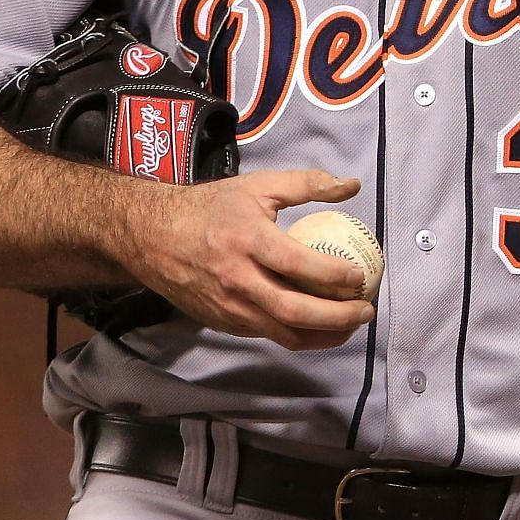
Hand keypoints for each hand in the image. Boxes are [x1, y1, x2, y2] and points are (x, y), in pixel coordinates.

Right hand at [127, 169, 375, 350]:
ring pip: (286, 334)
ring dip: (325, 335)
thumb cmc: (210, 208)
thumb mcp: (257, 185)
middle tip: (366, 309)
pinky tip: (319, 326)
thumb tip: (351, 186)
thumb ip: (306, 184)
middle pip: (296, 312)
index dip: (336, 276)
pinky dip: (300, 335)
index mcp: (248, 240)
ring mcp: (230, 307)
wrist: (153, 237)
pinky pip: (270, 335)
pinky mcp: (225, 324)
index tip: (360, 274)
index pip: (301, 266)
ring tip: (351, 325)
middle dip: (339, 317)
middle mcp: (239, 280)